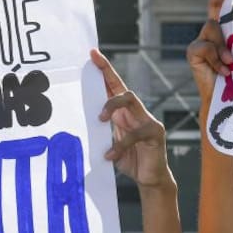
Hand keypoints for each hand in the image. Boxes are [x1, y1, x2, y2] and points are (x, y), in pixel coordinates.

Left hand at [93, 49, 173, 188]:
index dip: (104, 69)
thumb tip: (77, 124)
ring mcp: (147, 121)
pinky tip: (110, 155)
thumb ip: (99, 133)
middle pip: (122, 88)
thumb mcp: (109, 144)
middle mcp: (136, 113)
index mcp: (123, 113)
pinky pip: (136, 133)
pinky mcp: (155, 134)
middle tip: (92, 70)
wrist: (149, 180)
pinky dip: (120, 145)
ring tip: (100, 120)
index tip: (92, 53)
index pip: (113, 86)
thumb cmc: (129, 160)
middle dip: (108, 76)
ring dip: (112, 106)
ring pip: (131, 100)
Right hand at [186, 0, 232, 103]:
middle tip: (231, 7)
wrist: (227, 103)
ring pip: (212, 29)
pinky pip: (205, 47)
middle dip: (223, 11)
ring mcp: (201, 42)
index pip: (220, 8)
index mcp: (226, 32)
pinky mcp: (194, 52)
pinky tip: (224, 70)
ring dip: (223, 46)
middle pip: (216, 16)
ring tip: (232, 63)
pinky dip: (216, 58)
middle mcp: (212, 34)